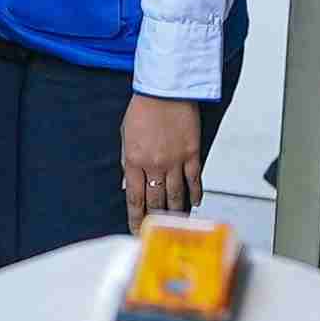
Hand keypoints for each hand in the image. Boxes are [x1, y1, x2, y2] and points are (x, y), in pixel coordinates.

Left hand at [120, 94, 204, 229]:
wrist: (166, 90)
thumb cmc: (144, 108)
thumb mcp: (125, 135)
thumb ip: (127, 162)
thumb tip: (128, 184)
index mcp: (134, 161)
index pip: (134, 198)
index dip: (135, 217)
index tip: (136, 228)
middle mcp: (154, 165)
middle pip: (155, 200)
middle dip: (154, 218)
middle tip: (155, 230)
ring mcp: (175, 161)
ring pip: (175, 194)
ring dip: (175, 211)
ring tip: (175, 222)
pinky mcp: (192, 154)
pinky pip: (194, 180)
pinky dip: (194, 193)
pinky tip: (193, 202)